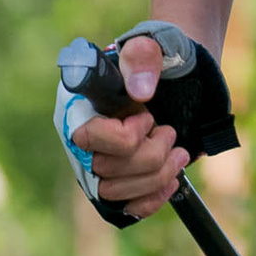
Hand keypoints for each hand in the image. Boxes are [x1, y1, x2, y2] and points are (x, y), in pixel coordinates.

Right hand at [68, 35, 189, 220]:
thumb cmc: (154, 61)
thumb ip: (143, 58)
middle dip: (150, 155)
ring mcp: (92, 164)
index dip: (126, 135)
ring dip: (156, 176)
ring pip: (115, 192)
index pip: (88, 138)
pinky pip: (123, 208)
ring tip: (179, 154)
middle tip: (170, 133)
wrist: (169, 77)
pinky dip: (151, 199)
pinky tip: (171, 181)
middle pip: (106, 170)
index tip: (147, 115)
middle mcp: (77, 140)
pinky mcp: (112, 183)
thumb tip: (140, 92)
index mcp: (77, 105)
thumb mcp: (149, 47)